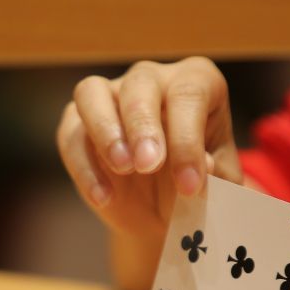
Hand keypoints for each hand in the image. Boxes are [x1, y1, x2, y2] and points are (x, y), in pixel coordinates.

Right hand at [56, 57, 242, 289]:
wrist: (167, 210)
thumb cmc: (199, 183)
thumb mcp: (218, 184)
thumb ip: (216, 174)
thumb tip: (204, 164)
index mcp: (197, 82)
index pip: (190, 95)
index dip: (187, 139)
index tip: (189, 185)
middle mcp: (153, 78)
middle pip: (140, 83)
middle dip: (142, 124)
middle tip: (148, 165)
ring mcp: (110, 95)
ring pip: (91, 92)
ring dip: (105, 129)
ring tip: (122, 167)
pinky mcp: (77, 122)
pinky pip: (71, 134)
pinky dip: (85, 167)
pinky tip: (105, 197)